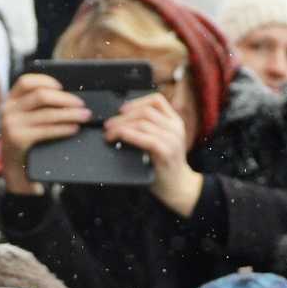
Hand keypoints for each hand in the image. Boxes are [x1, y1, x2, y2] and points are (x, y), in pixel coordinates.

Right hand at [0, 72, 89, 195]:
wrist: (15, 166)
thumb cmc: (27, 137)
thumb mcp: (26, 117)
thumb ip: (39, 105)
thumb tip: (69, 96)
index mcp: (11, 100)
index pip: (26, 81)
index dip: (45, 81)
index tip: (62, 87)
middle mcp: (9, 109)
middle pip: (41, 95)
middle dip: (66, 99)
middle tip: (82, 104)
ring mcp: (12, 124)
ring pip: (47, 113)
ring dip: (70, 114)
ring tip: (84, 116)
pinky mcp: (19, 139)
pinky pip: (47, 130)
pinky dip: (64, 128)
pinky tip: (74, 129)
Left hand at [106, 92, 200, 216]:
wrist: (178, 187)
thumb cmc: (164, 165)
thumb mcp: (161, 140)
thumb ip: (150, 128)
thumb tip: (123, 118)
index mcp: (174, 121)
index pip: (156, 100)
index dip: (136, 102)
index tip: (121, 110)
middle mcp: (175, 127)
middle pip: (145, 111)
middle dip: (123, 116)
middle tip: (108, 125)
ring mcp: (172, 139)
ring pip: (142, 122)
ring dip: (121, 126)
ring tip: (109, 133)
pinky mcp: (165, 152)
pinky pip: (144, 138)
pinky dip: (127, 135)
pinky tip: (118, 138)